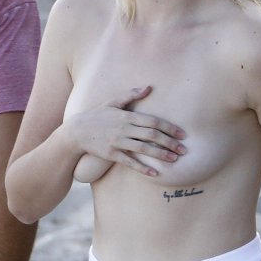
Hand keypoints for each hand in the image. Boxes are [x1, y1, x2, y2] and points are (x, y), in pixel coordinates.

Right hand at [68, 85, 185, 176]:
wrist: (76, 132)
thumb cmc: (97, 115)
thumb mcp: (112, 102)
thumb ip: (131, 94)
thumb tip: (149, 87)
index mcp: (127, 115)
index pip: (153, 121)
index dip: (170, 128)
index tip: (182, 134)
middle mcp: (124, 128)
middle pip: (151, 135)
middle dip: (170, 143)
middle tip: (184, 150)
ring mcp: (117, 142)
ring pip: (143, 148)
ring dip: (160, 155)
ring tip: (174, 160)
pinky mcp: (111, 154)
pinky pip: (129, 162)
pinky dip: (142, 168)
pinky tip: (155, 173)